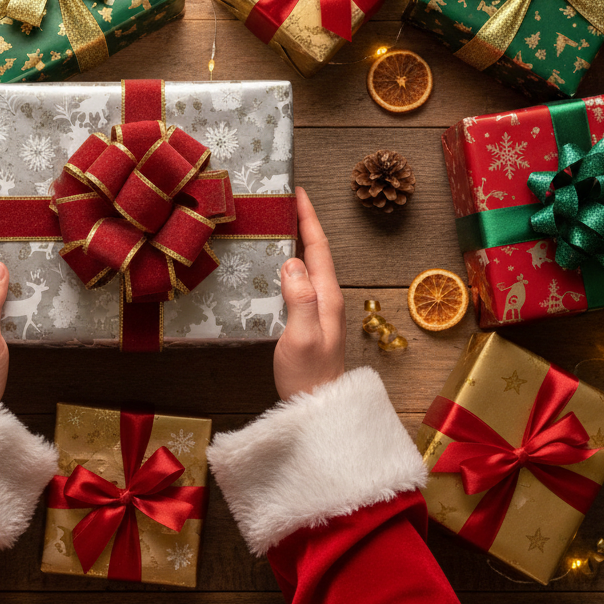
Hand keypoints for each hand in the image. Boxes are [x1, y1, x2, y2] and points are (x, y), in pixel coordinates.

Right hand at [273, 186, 345, 399]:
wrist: (318, 410)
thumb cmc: (309, 377)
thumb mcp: (302, 337)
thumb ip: (300, 299)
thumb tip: (291, 262)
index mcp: (327, 297)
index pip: (318, 248)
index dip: (308, 219)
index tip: (298, 193)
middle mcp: (327, 299)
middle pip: (315, 252)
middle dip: (302, 224)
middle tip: (284, 202)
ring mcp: (320, 311)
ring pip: (308, 266)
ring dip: (296, 243)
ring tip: (278, 226)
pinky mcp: (309, 321)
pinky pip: (300, 282)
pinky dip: (288, 265)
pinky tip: (276, 267)